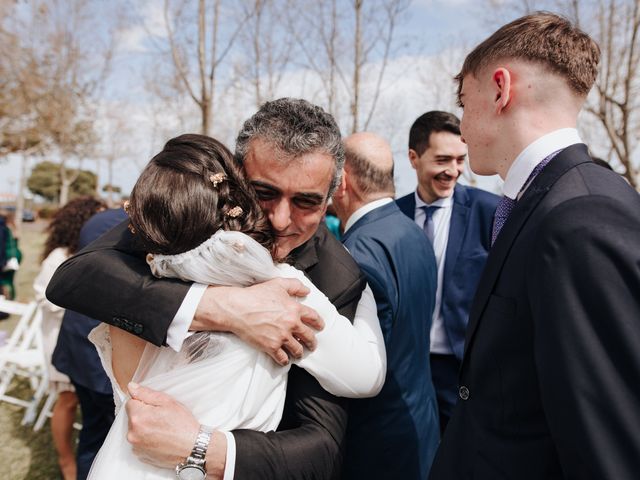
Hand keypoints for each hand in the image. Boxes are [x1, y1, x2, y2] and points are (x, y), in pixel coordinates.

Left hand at [125, 383, 198, 467]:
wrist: (192, 448)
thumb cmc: (183, 425)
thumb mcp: (167, 402)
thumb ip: (146, 393)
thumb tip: (131, 387)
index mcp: (138, 417)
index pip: (131, 402)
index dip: (144, 402)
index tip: (157, 408)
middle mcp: (132, 433)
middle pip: (132, 416)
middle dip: (144, 414)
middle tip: (162, 418)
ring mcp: (135, 446)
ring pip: (136, 429)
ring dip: (145, 427)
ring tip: (162, 429)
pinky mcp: (140, 455)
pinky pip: (139, 441)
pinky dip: (147, 439)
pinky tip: (160, 438)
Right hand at [192, 278, 324, 365]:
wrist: (238, 309)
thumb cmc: (256, 295)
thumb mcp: (277, 284)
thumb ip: (294, 286)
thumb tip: (307, 291)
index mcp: (295, 309)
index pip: (314, 318)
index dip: (319, 323)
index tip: (320, 327)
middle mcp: (291, 324)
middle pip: (309, 336)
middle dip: (312, 342)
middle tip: (312, 345)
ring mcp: (282, 337)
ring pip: (297, 349)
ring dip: (300, 353)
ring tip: (299, 354)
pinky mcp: (271, 346)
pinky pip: (282, 358)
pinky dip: (285, 360)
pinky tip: (285, 360)